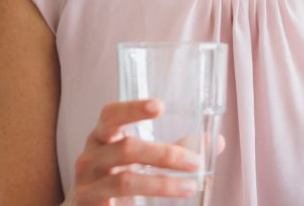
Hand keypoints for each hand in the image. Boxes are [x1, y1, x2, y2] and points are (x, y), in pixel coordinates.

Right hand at [65, 98, 225, 205]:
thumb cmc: (113, 181)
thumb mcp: (136, 162)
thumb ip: (172, 150)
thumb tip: (216, 141)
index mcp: (101, 138)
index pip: (111, 115)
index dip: (133, 108)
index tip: (160, 106)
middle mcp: (90, 157)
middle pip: (125, 148)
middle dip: (164, 154)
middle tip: (195, 160)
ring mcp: (87, 185)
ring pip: (126, 180)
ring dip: (162, 184)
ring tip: (190, 186)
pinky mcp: (88, 205)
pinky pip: (117, 203)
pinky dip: (146, 201)